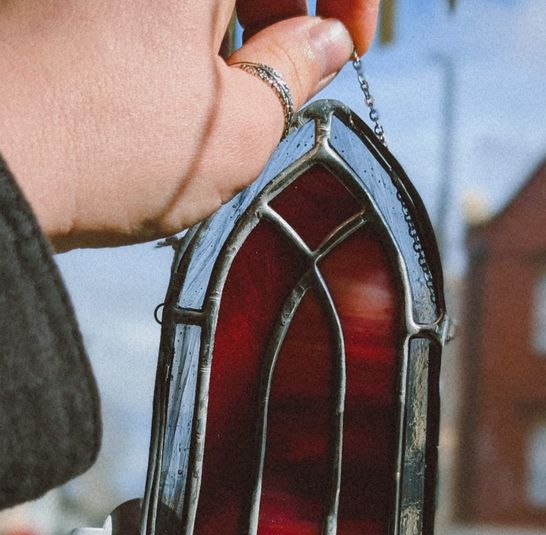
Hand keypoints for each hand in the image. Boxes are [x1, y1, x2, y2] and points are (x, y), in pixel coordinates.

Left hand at [0, 1, 378, 250]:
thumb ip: (298, 71)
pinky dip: (181, 31)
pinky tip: (173, 88)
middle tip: (290, 80)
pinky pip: (151, 8)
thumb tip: (325, 44)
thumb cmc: (109, 147)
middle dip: (286, 10)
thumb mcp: (239, 128)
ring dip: (233, 26)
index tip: (349, 45)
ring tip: (225, 98)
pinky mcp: (69, 2)